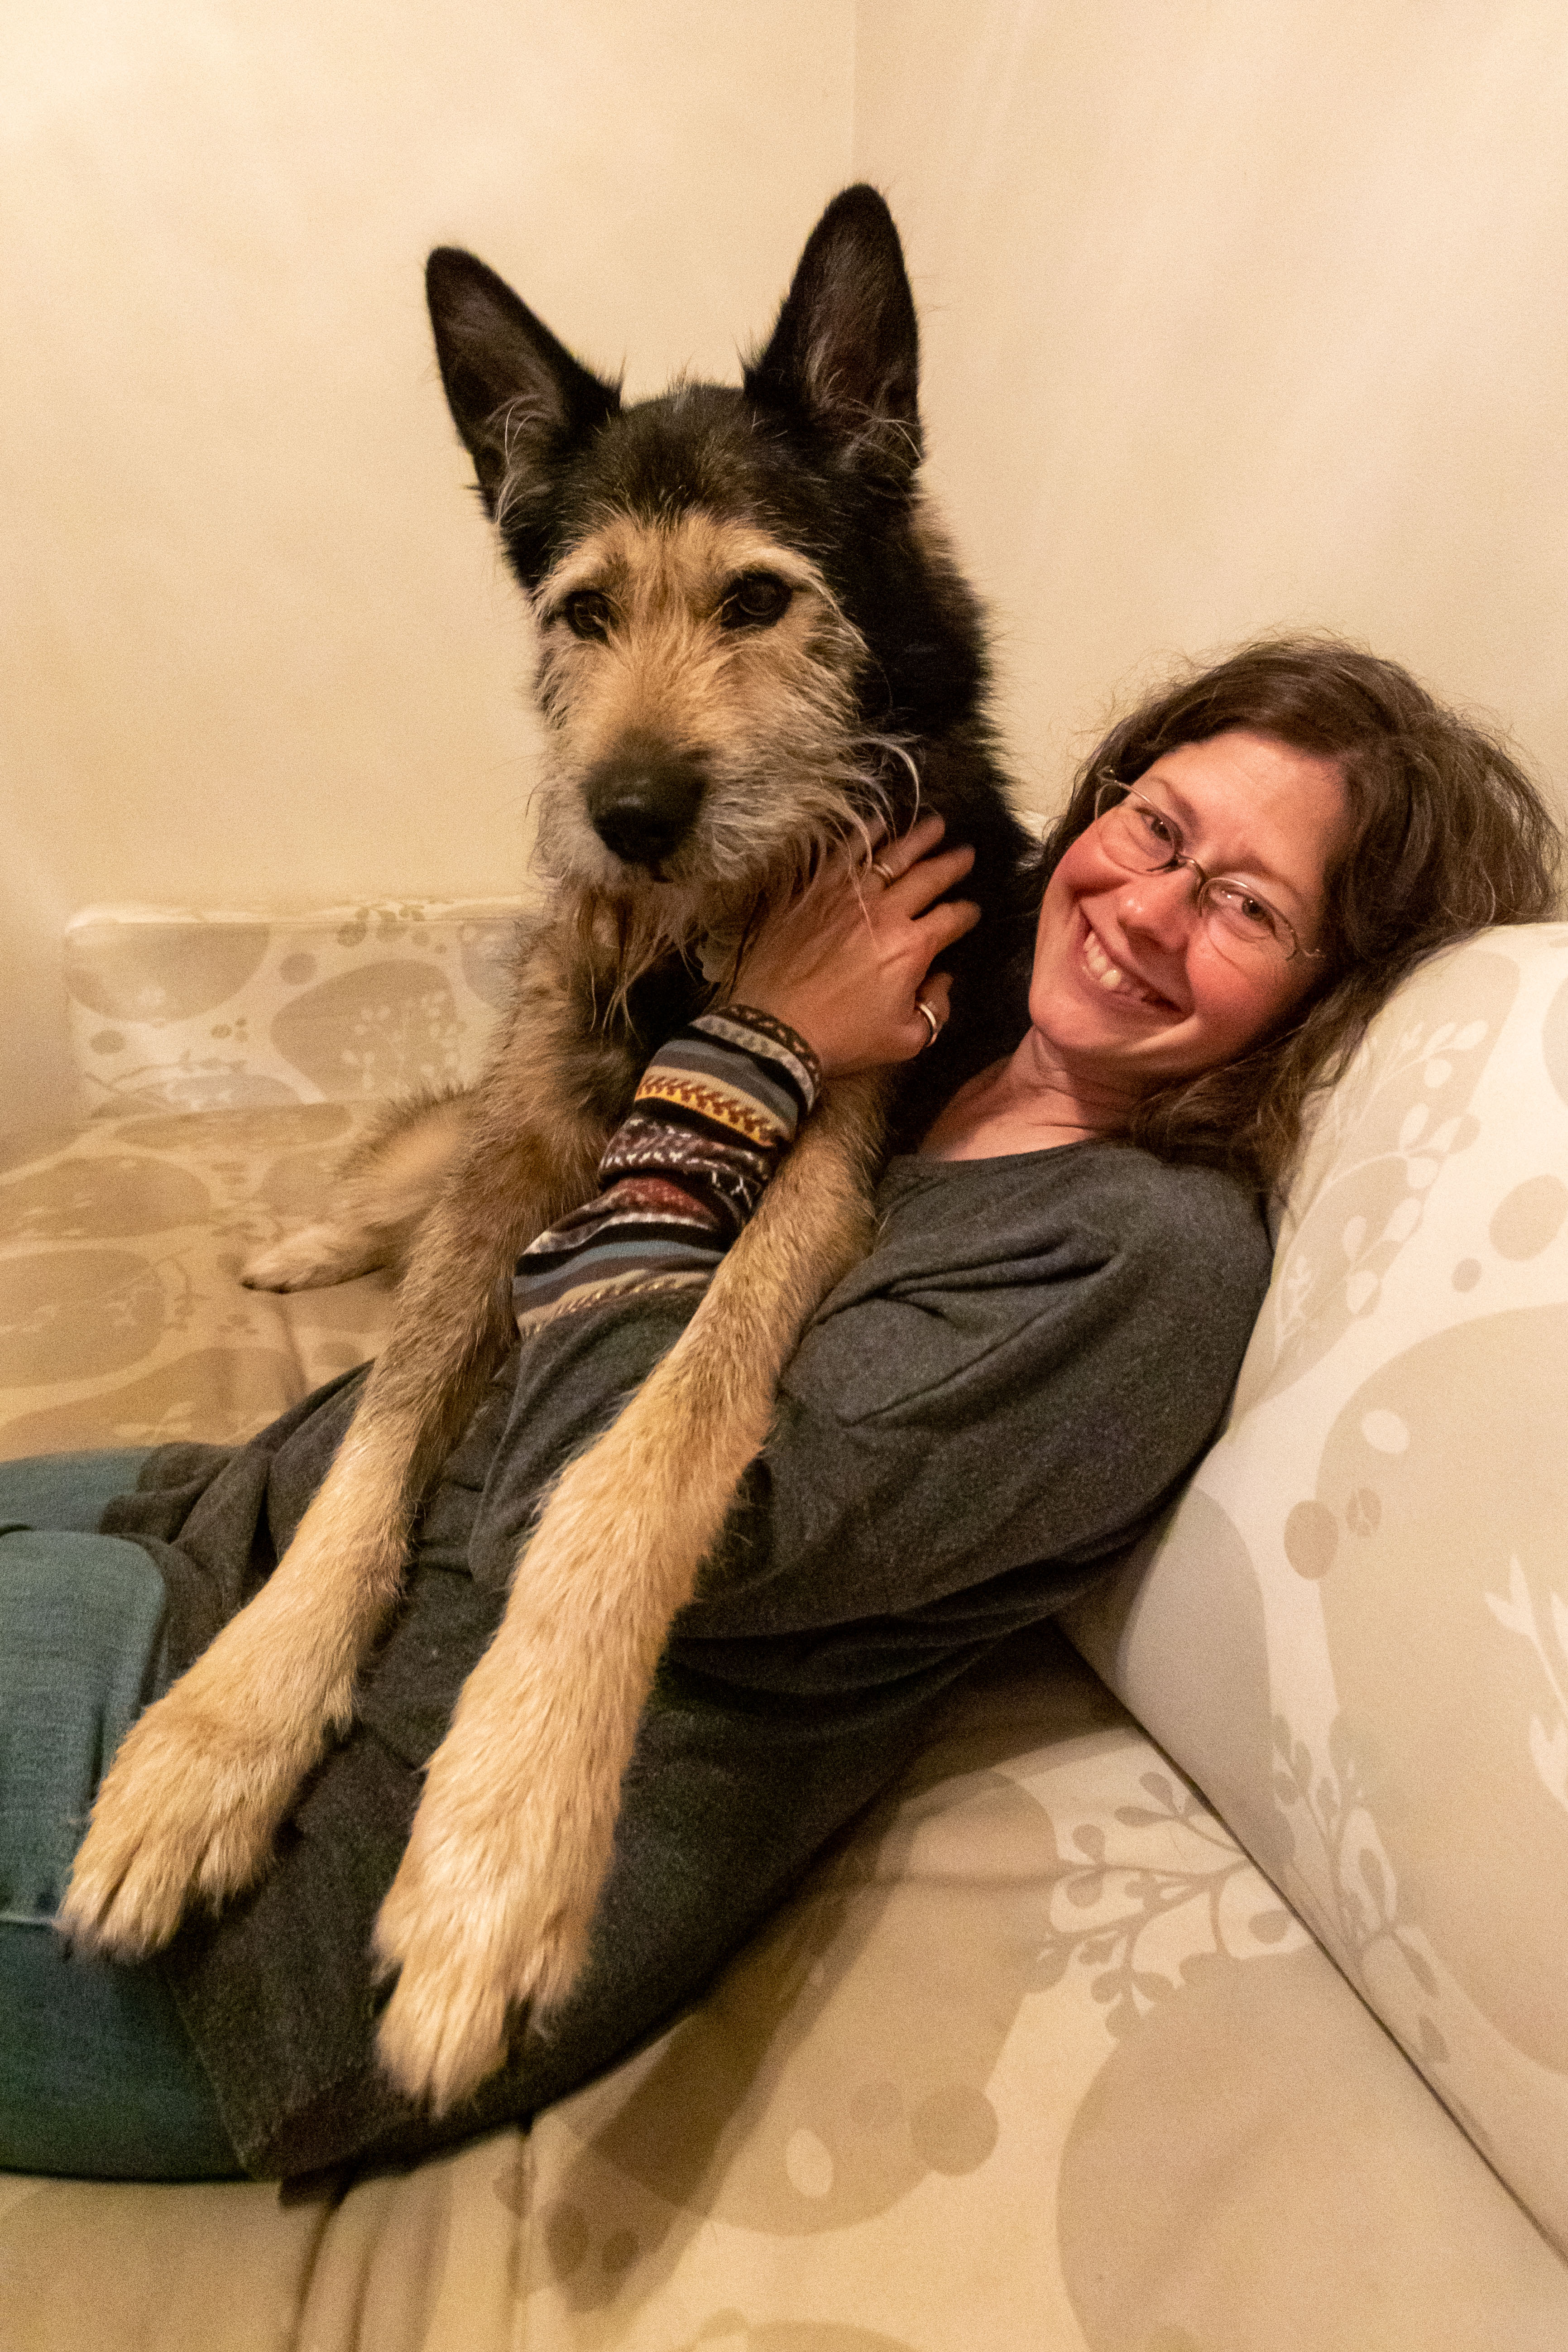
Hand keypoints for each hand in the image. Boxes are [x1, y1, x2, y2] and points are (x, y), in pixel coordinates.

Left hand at [733, 814, 978, 1073]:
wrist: (776, 1030)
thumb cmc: (841, 1038)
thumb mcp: (905, 1040)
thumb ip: (935, 1009)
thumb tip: (941, 981)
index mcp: (912, 948)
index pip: (952, 919)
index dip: (967, 913)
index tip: (971, 911)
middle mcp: (885, 913)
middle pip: (929, 877)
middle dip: (952, 864)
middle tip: (966, 853)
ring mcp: (847, 897)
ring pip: (891, 856)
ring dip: (917, 839)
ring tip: (935, 825)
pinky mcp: (813, 893)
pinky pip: (844, 854)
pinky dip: (864, 836)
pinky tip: (877, 824)